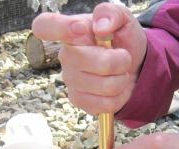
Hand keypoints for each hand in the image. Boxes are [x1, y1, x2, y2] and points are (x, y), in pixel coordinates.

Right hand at [32, 3, 146, 114]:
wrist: (133, 66)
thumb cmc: (122, 40)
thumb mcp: (124, 19)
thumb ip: (112, 14)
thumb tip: (101, 27)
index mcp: (71, 30)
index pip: (46, 25)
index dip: (60, 28)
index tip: (81, 29)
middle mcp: (66, 56)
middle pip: (97, 63)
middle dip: (120, 61)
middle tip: (123, 57)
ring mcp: (70, 80)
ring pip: (106, 86)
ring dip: (122, 80)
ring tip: (119, 73)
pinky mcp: (78, 101)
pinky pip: (106, 104)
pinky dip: (120, 97)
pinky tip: (115, 89)